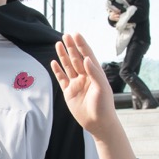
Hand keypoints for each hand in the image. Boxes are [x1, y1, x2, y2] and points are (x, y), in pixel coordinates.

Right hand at [52, 33, 136, 158]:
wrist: (98, 123)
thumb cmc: (104, 106)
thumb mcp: (102, 88)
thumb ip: (94, 73)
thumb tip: (86, 59)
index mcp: (95, 74)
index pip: (87, 56)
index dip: (82, 45)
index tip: (76, 34)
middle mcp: (85, 77)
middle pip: (76, 58)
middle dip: (71, 47)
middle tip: (65, 35)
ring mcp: (76, 84)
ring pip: (68, 66)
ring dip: (63, 56)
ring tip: (58, 44)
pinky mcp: (69, 92)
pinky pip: (61, 79)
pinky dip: (57, 71)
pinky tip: (54, 62)